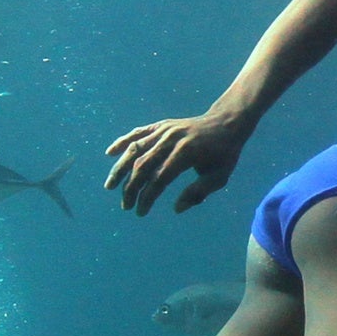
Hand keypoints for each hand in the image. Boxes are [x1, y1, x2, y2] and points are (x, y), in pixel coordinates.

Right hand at [105, 112, 248, 214]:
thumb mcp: (219, 177)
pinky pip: (138, 133)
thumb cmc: (224, 154)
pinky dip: (122, 142)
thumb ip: (198, 193)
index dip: (147, 197)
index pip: (159, 179)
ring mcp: (164, 130)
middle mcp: (171, 140)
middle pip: (143, 166)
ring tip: (110, 186)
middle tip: (126, 206)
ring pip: (135, 149)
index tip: (141, 212)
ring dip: (120, 169)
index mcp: (186, 153)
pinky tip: (110, 153)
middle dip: (131, 188)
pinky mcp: (161, 125)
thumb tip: (176, 209)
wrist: (226, 123)